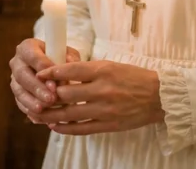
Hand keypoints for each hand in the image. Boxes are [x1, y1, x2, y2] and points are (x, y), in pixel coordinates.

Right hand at [9, 38, 79, 122]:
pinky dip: (29, 110)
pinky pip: (20, 102)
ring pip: (19, 90)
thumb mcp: (68, 54)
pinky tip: (39, 118)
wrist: (52, 67)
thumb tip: (72, 65)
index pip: (33, 56)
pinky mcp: (17, 93)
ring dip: (31, 101)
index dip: (43, 69)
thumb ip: (70, 58)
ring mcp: (15, 78)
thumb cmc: (61, 58)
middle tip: (51, 99)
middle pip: (22, 74)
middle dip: (36, 88)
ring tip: (43, 110)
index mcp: (27, 47)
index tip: (55, 82)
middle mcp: (17, 62)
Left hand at [30, 60, 163, 134]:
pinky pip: (82, 129)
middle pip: (66, 94)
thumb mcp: (111, 66)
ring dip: (50, 115)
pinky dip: (65, 128)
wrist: (160, 97)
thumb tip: (61, 74)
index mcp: (103, 71)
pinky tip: (54, 126)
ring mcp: (106, 109)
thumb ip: (87, 70)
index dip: (51, 73)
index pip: (70, 70)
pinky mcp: (109, 125)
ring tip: (38, 114)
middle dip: (48, 95)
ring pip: (70, 113)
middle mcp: (103, 90)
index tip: (39, 74)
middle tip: (35, 95)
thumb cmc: (134, 78)